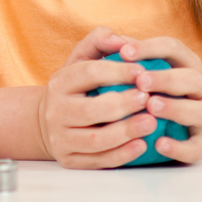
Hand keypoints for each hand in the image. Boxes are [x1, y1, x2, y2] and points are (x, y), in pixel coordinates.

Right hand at [36, 26, 160, 168]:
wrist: (50, 121)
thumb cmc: (78, 88)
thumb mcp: (82, 59)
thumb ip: (101, 41)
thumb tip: (122, 41)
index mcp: (60, 82)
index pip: (88, 73)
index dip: (118, 71)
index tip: (143, 72)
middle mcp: (55, 110)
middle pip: (91, 110)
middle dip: (123, 105)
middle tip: (148, 99)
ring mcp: (60, 138)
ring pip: (96, 139)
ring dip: (126, 132)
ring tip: (151, 123)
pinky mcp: (69, 160)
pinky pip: (99, 160)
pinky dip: (122, 155)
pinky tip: (142, 146)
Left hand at [117, 35, 201, 163]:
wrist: (187, 121)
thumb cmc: (152, 87)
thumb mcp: (142, 65)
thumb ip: (127, 51)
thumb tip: (112, 40)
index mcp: (184, 63)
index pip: (172, 48)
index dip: (149, 48)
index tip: (124, 52)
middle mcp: (200, 88)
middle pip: (192, 79)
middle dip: (166, 79)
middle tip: (140, 81)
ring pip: (200, 112)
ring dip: (175, 109)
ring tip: (151, 107)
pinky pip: (196, 148)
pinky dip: (179, 148)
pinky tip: (158, 144)